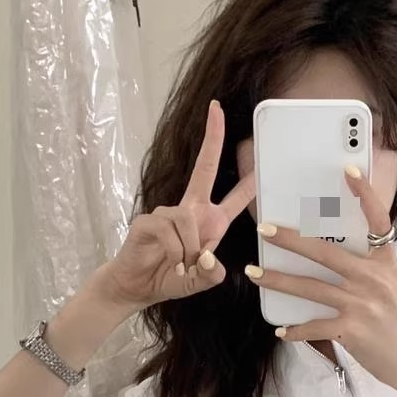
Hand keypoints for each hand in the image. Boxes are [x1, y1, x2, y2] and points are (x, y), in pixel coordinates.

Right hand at [97, 99, 257, 310]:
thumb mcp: (201, 280)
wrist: (138, 288)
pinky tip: (173, 264)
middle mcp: (190, 210)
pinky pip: (169, 231)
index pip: (234, 195)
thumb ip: (211, 274)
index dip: (248, 177)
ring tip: (183, 267)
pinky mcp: (148, 221)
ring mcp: (166, 212)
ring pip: (187, 219)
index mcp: (209, 221)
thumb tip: (208, 258)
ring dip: (189, 249)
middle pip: (204, 167)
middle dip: (212, 138)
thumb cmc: (170, 278)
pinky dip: (175, 252)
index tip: (257, 149)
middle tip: (216, 109)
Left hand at [243, 168, 396, 396]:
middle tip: (264, 229)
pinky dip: (296, 330)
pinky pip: (315, 326)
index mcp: (385, 263)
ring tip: (255, 274)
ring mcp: (362, 304)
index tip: (349, 171)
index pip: (377, 221)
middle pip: (325, 253)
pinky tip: (281, 330)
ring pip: (310, 287)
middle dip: (290, 240)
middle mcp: (373, 279)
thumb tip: (327, 256)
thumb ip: (366, 268)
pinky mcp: (353, 330)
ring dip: (278, 281)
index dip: (365, 195)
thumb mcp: (391, 286)